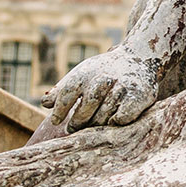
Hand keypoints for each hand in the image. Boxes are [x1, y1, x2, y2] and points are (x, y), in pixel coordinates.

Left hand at [46, 46, 163, 132]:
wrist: (139, 57)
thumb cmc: (103, 71)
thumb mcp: (81, 74)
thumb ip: (63, 90)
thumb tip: (46, 103)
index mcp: (86, 73)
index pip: (67, 93)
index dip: (60, 109)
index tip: (56, 121)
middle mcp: (104, 79)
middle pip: (87, 107)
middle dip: (78, 121)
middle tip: (72, 129)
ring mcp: (122, 87)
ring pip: (104, 116)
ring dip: (97, 124)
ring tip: (92, 126)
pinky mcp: (139, 96)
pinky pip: (122, 117)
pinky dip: (116, 122)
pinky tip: (112, 121)